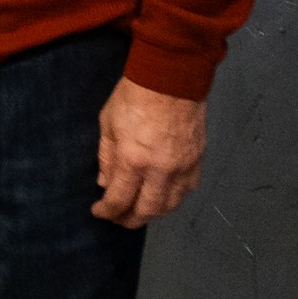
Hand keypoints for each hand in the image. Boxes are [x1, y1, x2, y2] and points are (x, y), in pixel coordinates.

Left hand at [94, 77, 206, 226]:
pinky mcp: (198, 161)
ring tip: (139, 211)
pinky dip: (172, 200)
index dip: (107, 211)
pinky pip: (186, 191)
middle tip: (118, 219)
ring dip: (153, 213)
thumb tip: (105, 184)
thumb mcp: (108, 124)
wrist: (171, 78)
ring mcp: (183, 168)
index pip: (120, 200)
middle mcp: (161, 171)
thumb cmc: (133, 96)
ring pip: (170, 205)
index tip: (99, 212)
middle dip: (130, 220)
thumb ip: (106, 157)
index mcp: (134, 160)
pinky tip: (162, 197)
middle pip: (147, 210)